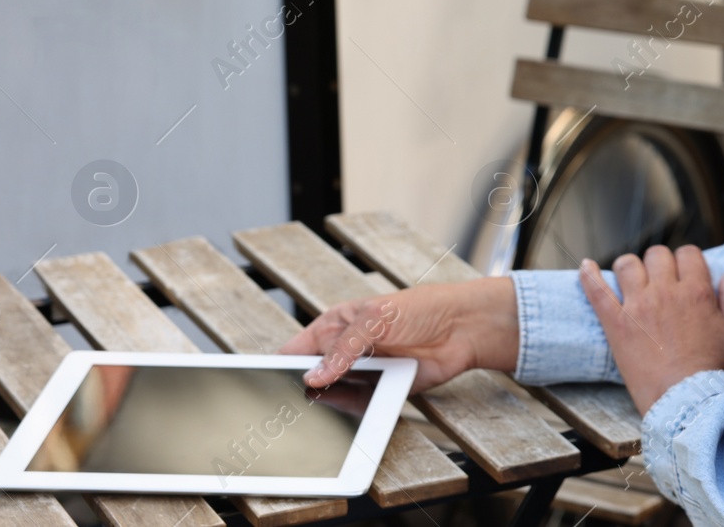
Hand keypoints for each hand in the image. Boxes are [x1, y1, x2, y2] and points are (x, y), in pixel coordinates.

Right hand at [278, 278, 518, 389]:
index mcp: (336, 325)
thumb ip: (343, 348)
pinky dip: (352, 412)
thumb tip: (314, 375)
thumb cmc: (421, 309)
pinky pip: (358, 407)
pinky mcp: (381, 390)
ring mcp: (363, 371)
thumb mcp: (375, 319)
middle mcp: (346, 351)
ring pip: (333, 395)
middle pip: (312, 376)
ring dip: (327, 403)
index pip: (296, 349)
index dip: (279, 365)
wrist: (463, 329)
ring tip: (316, 411)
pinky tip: (347, 413)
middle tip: (287, 406)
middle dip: (301, 389)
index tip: (260, 383)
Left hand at [579, 245, 723, 415]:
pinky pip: (597, 291)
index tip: (684, 273)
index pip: (688, 253)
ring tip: (631, 280)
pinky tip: (586, 267)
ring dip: (630, 269)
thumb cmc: (714, 373)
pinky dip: (589, 275)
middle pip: (657, 255)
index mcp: (697, 292)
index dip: (686, 260)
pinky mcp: (616, 324)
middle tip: (660, 280)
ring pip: (627, 265)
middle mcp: (666, 291)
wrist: (687, 404)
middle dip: (659, 263)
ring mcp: (638, 306)